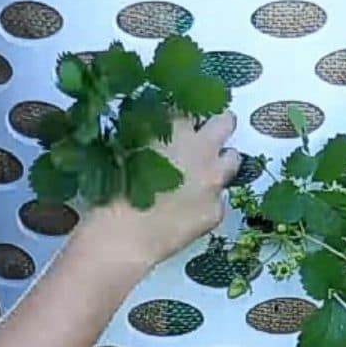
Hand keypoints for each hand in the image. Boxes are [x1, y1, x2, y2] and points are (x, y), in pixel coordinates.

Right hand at [87, 112, 239, 267]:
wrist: (122, 238)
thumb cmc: (112, 193)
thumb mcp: (126, 152)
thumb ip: (148, 137)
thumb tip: (155, 136)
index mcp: (176, 128)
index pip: (189, 108)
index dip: (185, 117)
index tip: (180, 124)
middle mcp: (202, 149)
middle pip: (225, 122)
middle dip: (218, 126)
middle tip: (206, 137)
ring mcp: (214, 180)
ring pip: (233, 159)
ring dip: (221, 162)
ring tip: (203, 173)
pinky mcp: (217, 210)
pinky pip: (219, 199)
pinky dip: (209, 201)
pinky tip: (190, 210)